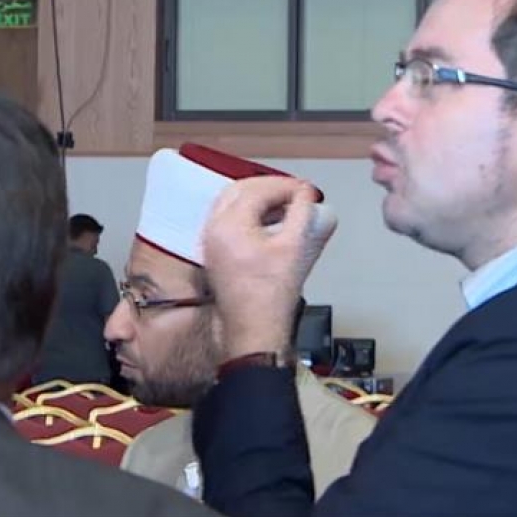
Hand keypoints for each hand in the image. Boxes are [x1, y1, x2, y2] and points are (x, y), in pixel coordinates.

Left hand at [200, 176, 338, 358]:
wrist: (254, 330)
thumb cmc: (271, 295)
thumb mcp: (294, 247)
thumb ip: (302, 214)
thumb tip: (306, 195)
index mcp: (229, 225)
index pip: (257, 190)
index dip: (285, 186)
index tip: (306, 190)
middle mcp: (213, 229)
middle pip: (239, 190)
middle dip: (269, 187)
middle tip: (295, 192)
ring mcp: (210, 241)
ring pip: (231, 203)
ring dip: (258, 198)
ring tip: (286, 204)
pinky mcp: (214, 252)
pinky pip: (227, 219)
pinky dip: (248, 212)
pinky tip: (270, 220)